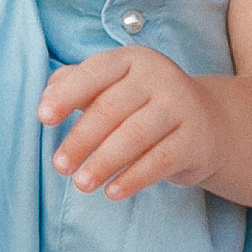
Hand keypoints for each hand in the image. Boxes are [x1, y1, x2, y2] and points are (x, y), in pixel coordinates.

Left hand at [37, 47, 218, 198]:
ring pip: (135, 135)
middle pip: (111, 108)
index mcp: (131, 58)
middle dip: (81, 139)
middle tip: (60, 166)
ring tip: (82, 184)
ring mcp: (180, 105)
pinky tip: (113, 192)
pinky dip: (133, 179)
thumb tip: (46, 98)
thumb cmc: (143, 105)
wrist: (208, 122)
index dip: (67, 95)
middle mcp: (158, 76)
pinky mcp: (195, 138)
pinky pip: (160, 160)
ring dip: (104, 162)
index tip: (43, 118)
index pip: (95, 73)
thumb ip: (77, 86)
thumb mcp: (113, 87)